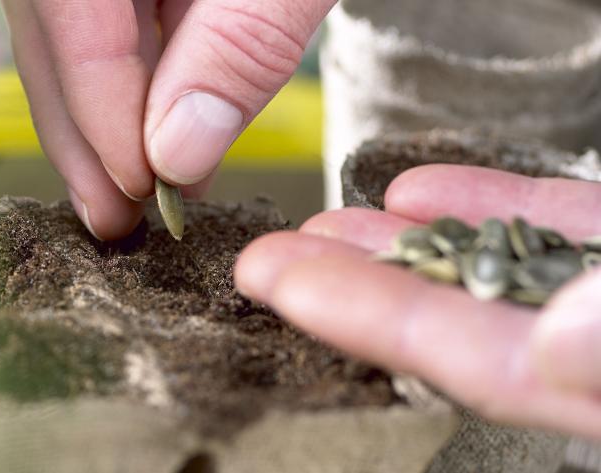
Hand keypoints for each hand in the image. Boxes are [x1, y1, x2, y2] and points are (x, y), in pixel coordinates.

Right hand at [2, 0, 335, 238]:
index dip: (97, 106)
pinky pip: (100, 17)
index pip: (70, 8)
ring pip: (63, 30)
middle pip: (47, 27)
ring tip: (130, 194)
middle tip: (111, 219)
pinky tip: (155, 132)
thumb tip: (178, 155)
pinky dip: (127, 79)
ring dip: (96, 117)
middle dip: (80, 132)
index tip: (138, 187)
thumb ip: (240, 46)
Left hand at [236, 164, 600, 439]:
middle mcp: (578, 343)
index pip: (458, 357)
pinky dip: (482, 204)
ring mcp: (593, 286)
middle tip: (269, 257)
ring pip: (483, 264)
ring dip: (402, 242)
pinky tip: (415, 190)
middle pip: (448, 314)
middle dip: (353, 283)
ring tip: (325, 222)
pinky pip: (546, 220)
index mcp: (591, 386)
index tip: (277, 281)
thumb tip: (549, 347)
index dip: (361, 319)